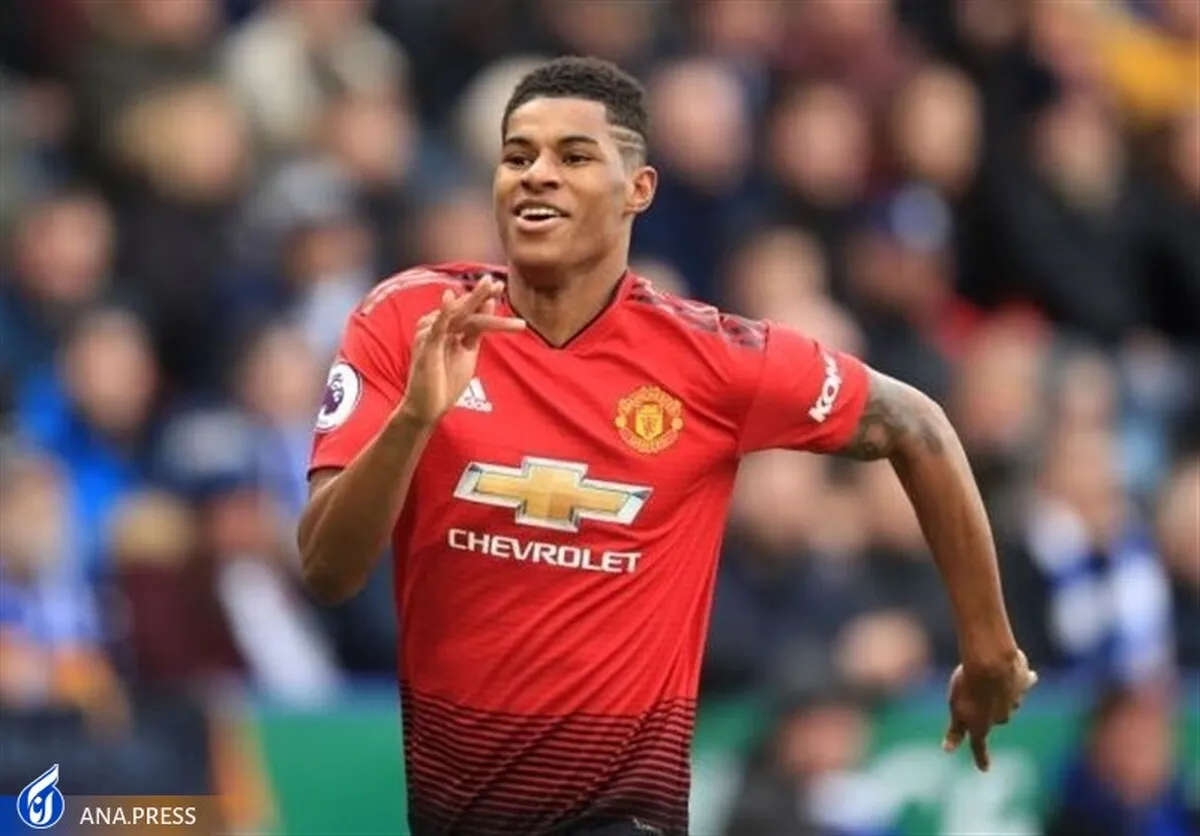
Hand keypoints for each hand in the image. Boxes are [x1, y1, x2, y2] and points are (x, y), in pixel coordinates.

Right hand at [397, 276, 524, 426]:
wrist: (428, 408)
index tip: (501, 286)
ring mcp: (430, 335)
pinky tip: (449, 298)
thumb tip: (490, 304)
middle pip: (463, 308)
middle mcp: (436, 326)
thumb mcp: (467, 350)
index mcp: (446, 327)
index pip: (468, 310)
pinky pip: (436, 328)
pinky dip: (442, 313)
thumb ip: (476, 330)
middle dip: (480, 293)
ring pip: (458, 315)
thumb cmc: (445, 381)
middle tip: (496, 280)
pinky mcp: (426, 347)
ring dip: (475, 300)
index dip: (484, 298)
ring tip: (491, 287)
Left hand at [942, 649, 1037, 771]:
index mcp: (981, 725)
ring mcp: (1015, 699)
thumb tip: (948, 750)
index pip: (979, 746)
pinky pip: (1023, 681)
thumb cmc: (968, 686)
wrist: (991, 662)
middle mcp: (1001, 716)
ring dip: (1004, 692)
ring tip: (994, 678)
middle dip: (989, 708)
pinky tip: (1025, 674)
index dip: (981, 758)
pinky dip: (1022, 679)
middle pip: (995, 716)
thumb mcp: (956, 709)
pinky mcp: (1023, 681)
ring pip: (1009, 698)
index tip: (984, 769)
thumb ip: (956, 730)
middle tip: (978, 694)